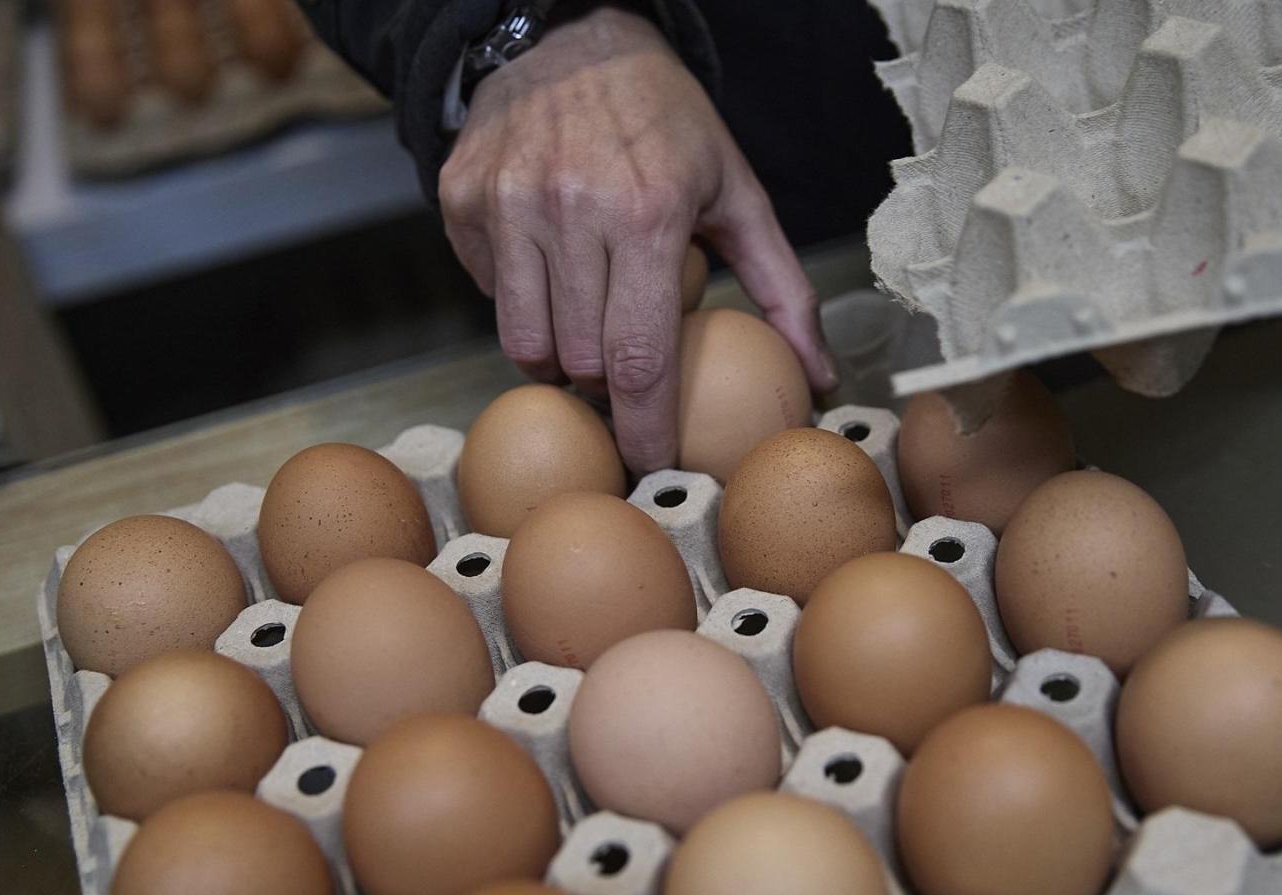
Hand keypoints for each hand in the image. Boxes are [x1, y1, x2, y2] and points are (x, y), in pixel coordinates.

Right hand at [438, 7, 836, 472]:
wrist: (572, 37)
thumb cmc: (666, 124)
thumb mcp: (736, 193)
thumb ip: (783, 291)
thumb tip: (820, 379)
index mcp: (648, 215)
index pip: (638, 358)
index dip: (644, 427)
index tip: (652, 464)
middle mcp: (570, 210)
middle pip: (580, 361)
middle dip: (606, 382)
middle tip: (625, 358)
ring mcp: (507, 204)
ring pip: (524, 342)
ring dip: (558, 352)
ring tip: (586, 317)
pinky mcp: (462, 199)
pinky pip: (487, 294)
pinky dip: (519, 299)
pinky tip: (546, 260)